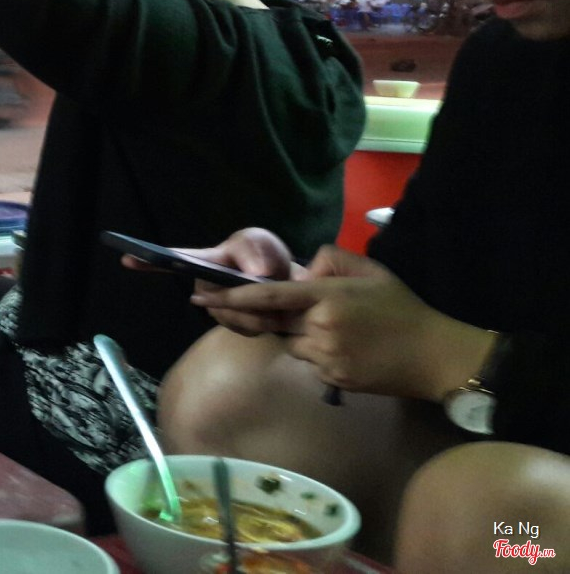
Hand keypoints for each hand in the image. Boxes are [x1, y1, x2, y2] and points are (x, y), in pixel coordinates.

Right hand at [120, 227, 301, 327]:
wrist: (290, 286)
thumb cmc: (264, 258)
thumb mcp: (260, 243)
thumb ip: (255, 250)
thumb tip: (256, 273)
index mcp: (204, 262)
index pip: (172, 262)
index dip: (149, 262)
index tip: (127, 258)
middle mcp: (204, 289)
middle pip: (212, 300)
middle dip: (242, 298)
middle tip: (266, 285)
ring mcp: (218, 310)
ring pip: (233, 317)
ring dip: (259, 310)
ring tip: (276, 300)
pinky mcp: (236, 327)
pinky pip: (247, 330)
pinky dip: (266, 321)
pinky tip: (273, 312)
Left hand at [190, 246, 492, 399]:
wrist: (435, 356)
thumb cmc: (403, 309)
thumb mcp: (371, 271)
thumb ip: (332, 260)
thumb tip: (302, 267)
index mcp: (327, 297)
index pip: (269, 296)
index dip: (233, 297)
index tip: (204, 296)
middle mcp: (320, 327)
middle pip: (274, 322)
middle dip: (264, 317)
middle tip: (261, 310)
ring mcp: (325, 357)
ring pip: (292, 344)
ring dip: (300, 335)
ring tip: (341, 330)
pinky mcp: (332, 379)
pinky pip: (310, 362)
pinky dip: (318, 353)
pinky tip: (348, 348)